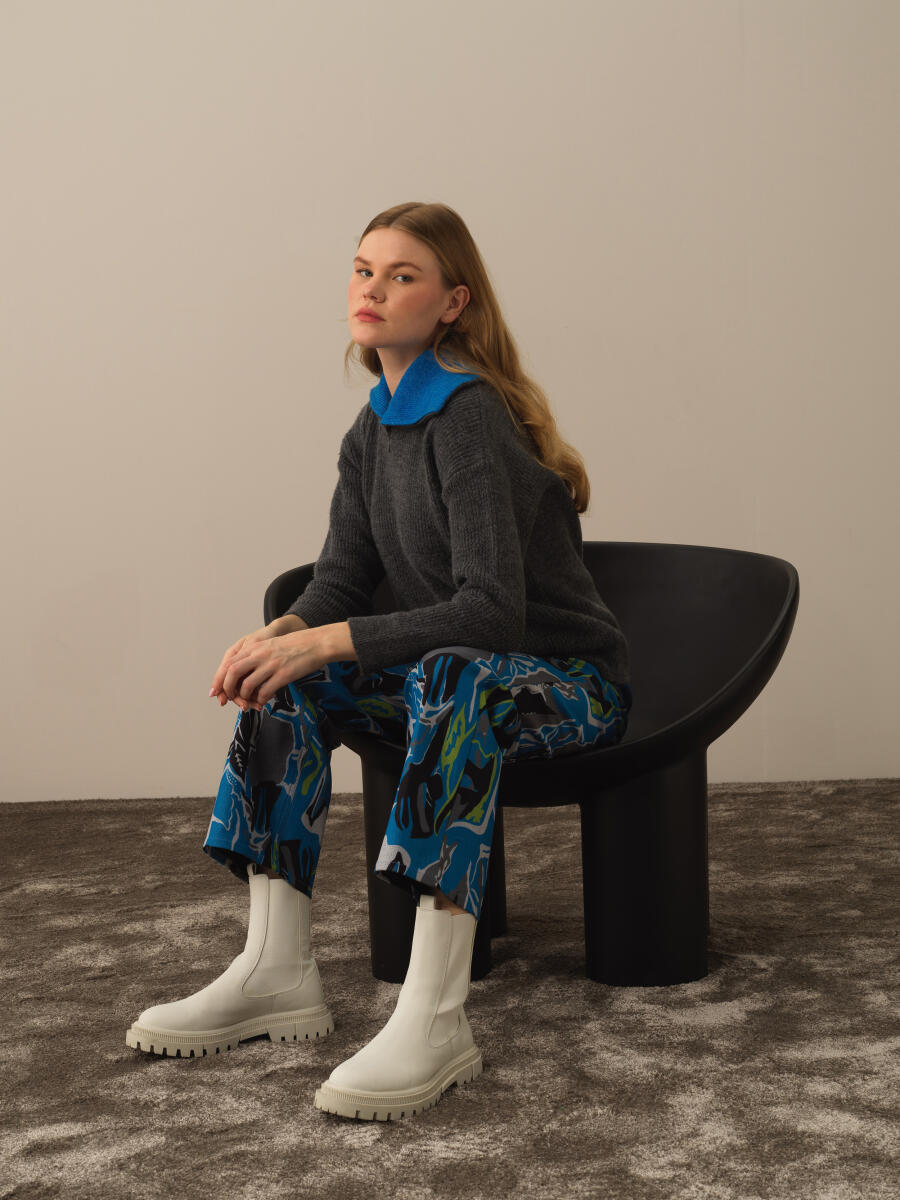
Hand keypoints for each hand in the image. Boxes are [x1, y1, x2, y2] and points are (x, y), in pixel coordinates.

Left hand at [209, 620, 355, 711]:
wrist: (316, 643)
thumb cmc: (294, 646)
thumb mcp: (269, 646)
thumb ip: (254, 657)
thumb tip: (240, 677)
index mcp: (254, 647)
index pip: (228, 664)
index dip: (219, 680)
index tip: (215, 693)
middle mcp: (260, 654)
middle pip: (232, 673)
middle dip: (227, 690)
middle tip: (229, 700)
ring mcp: (271, 664)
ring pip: (247, 685)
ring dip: (245, 698)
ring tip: (249, 702)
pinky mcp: (284, 674)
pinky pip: (265, 692)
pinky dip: (261, 700)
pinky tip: (264, 701)